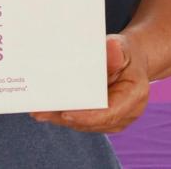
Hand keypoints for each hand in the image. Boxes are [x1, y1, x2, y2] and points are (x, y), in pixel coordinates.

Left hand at [29, 34, 148, 133]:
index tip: (65, 113)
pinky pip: (80, 120)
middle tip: (40, 111)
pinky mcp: (101, 120)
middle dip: (64, 117)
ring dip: (59, 118)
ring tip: (37, 110)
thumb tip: (111, 47)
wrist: (130, 62)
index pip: (108, 112)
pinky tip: (45, 109)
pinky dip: (63, 115)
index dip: (86, 115)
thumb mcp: (123, 47)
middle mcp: (125, 114)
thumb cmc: (125, 54)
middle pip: (90, 121)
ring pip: (82, 124)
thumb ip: (116, 50)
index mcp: (133, 97)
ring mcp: (114, 120)